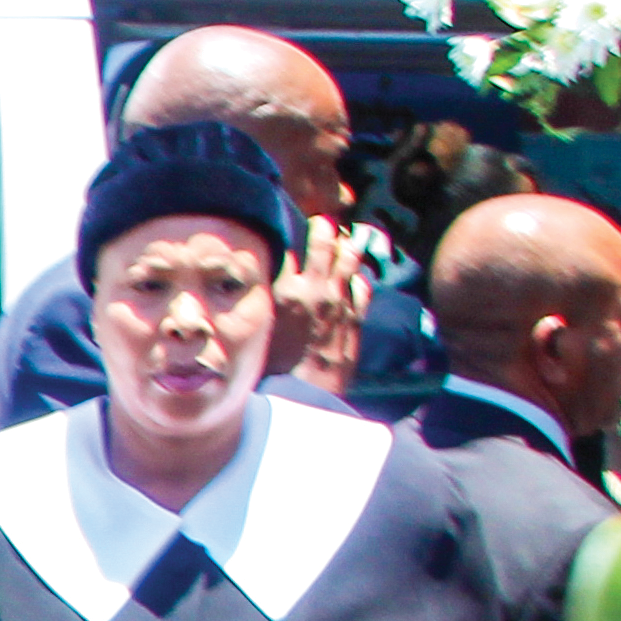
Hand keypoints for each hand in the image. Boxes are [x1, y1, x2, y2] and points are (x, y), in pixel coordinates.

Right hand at [271, 219, 373, 390]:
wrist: (305, 396)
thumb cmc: (272, 369)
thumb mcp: (256, 329)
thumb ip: (260, 302)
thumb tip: (258, 287)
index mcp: (285, 290)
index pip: (286, 246)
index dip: (285, 235)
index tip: (284, 231)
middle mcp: (315, 288)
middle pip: (323, 240)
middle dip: (323, 227)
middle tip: (322, 223)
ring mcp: (340, 300)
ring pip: (350, 256)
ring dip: (347, 245)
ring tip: (344, 241)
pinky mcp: (356, 316)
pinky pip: (363, 286)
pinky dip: (359, 278)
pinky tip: (354, 278)